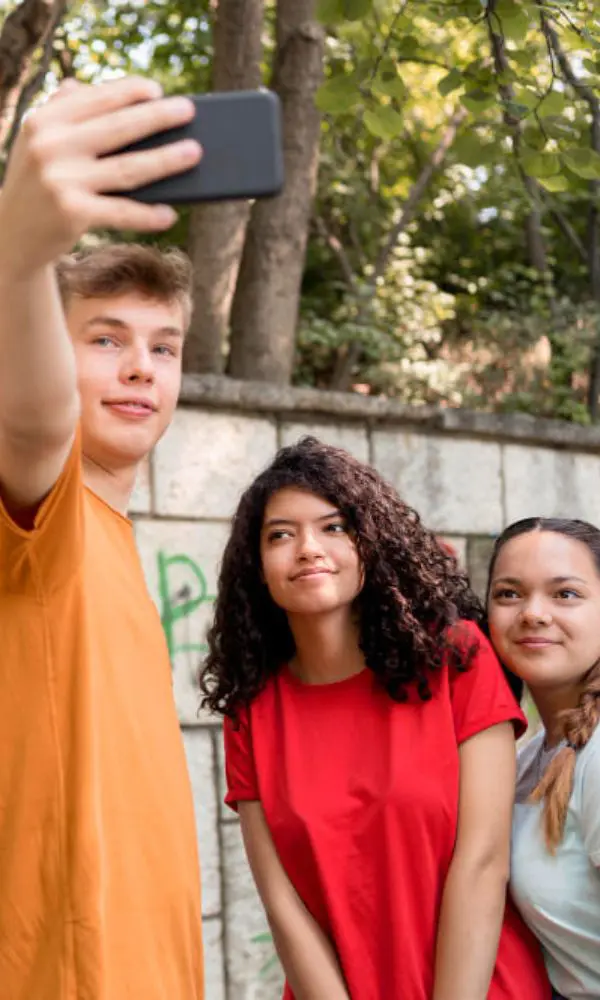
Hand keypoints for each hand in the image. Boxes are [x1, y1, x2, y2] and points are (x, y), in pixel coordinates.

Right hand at [0, 76, 201, 276]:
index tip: (159, 90)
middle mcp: (50, 146)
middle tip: (189, 111)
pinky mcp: (72, 213)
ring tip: (194, 153)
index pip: (96, 98)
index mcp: (44, 120)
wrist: (10, 234)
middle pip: (119, 128)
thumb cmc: (38, 183)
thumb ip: (68, 112)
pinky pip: (121, 212)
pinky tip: (169, 214)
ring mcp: (61, 180)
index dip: (131, 92)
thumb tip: (112, 91)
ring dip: (166, 161)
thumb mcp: (41, 142)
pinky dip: (148, 214)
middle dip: (158, 117)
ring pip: (128, 169)